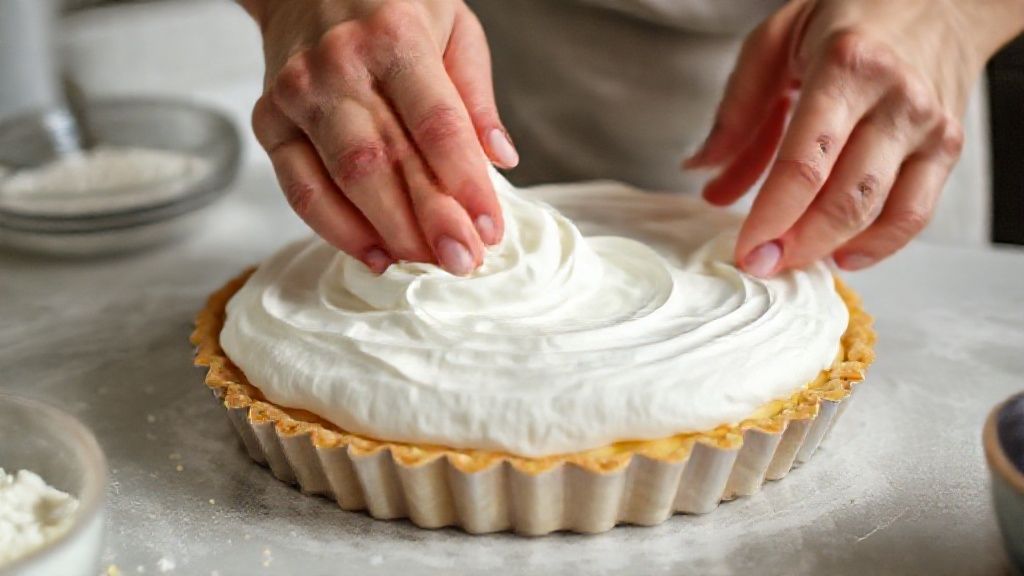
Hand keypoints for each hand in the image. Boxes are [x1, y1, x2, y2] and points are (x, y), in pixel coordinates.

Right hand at [240, 0, 517, 274]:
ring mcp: (300, 95)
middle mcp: (341, 66)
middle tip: (464, 261)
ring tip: (429, 262)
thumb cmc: (388, 2)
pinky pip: (300, 188)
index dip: (466, 182)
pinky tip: (375, 254)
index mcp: (395, 37)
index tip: (490, 227)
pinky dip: (337, 229)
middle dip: (432, 221)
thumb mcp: (451, 23)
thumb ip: (474, 92)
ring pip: (345, 180)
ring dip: (391, 232)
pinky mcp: (270, 120)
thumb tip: (500, 158)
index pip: (437, 123)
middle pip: (391, 160)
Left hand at [685, 0, 1023, 275]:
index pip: (805, 163)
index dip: (771, 217)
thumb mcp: (778, 40)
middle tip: (760, 265)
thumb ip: (738, 109)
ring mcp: (928, 126)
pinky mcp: (948, 147)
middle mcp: (895, 98)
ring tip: (791, 260)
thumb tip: (703, 171)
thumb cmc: (851, 16)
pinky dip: (877, 246)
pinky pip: (915, 214)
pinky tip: (841, 255)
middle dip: (797, 244)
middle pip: (845, 198)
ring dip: (830, 249)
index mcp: (846, 65)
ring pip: (881, 213)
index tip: (744, 249)